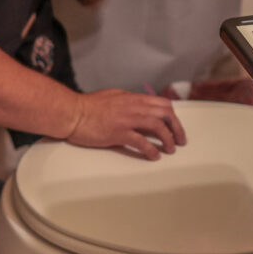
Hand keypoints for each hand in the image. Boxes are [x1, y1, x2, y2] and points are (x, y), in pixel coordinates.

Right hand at [68, 89, 186, 159]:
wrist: (72, 113)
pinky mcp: (119, 133)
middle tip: (180, 141)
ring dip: (168, 139)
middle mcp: (134, 107)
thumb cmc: (88, 106)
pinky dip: (151, 150)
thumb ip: (128, 102)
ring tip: (170, 150)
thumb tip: (140, 108)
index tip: (175, 127)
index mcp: (133, 98)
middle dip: (176, 128)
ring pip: (157, 126)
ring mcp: (127, 119)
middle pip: (165, 114)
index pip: (162, 103)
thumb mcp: (113, 97)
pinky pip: (141, 141)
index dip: (172, 116)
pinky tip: (154, 156)